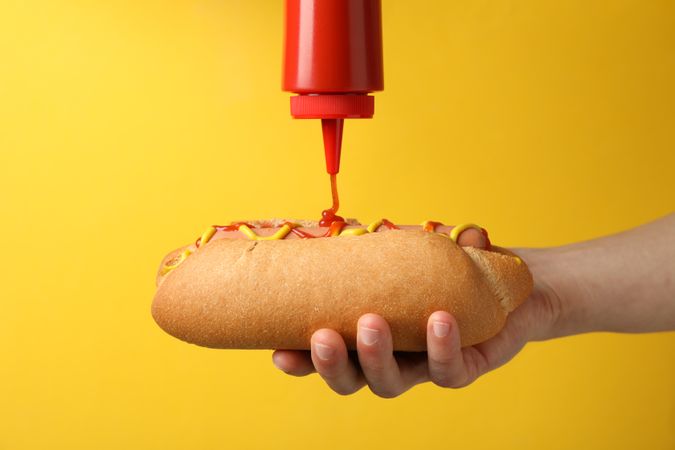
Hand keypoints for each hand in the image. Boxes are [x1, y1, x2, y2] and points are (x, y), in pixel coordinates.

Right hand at [272, 249, 562, 396]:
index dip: (303, 363)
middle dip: (332, 365)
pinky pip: (448, 370)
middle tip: (322, 336)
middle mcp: (391, 358)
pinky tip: (438, 320)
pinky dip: (441, 347)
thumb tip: (352, 226)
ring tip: (371, 323)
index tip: (278, 354)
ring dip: (377, 357)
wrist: (504, 282)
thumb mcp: (409, 254)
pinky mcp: (464, 368)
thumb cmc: (446, 269)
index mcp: (368, 336)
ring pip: (392, 384)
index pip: (328, 357)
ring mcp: (424, 367)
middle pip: (353, 380)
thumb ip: (384, 244)